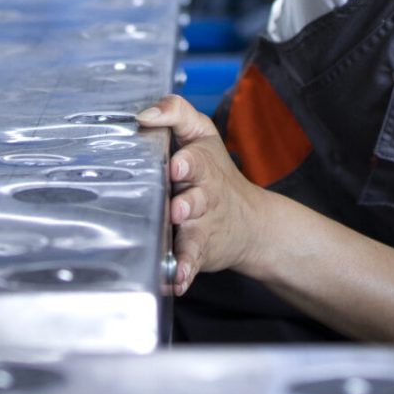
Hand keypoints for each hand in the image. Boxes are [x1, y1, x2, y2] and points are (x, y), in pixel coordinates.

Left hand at [137, 94, 268, 296]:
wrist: (249, 221)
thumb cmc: (213, 171)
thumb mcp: (200, 133)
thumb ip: (175, 113)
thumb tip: (144, 114)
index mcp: (201, 164)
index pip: (195, 159)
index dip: (186, 163)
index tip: (175, 166)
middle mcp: (203, 194)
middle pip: (197, 196)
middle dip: (188, 201)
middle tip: (178, 206)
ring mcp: (202, 223)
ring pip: (194, 229)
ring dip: (187, 233)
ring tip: (177, 234)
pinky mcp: (200, 249)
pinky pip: (192, 260)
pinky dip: (186, 270)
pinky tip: (176, 281)